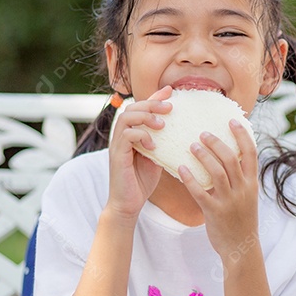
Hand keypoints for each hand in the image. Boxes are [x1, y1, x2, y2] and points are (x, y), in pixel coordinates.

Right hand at [105, 86, 172, 220]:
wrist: (128, 204)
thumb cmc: (141, 182)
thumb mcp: (156, 158)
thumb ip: (162, 143)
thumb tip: (178, 130)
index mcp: (131, 133)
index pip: (141, 108)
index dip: (154, 97)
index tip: (171, 91)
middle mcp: (122, 135)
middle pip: (132, 107)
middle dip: (152, 103)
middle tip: (170, 107)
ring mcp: (117, 145)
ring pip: (127, 117)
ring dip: (146, 117)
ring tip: (162, 124)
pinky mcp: (117, 155)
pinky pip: (126, 136)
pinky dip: (141, 136)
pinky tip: (153, 145)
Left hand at [179, 119, 259, 258]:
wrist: (241, 248)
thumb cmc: (242, 219)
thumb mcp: (248, 196)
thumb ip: (241, 177)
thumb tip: (230, 155)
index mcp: (252, 183)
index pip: (251, 153)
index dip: (242, 135)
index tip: (232, 121)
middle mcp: (243, 189)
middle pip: (231, 158)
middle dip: (216, 142)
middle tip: (203, 133)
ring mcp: (229, 201)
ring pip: (217, 172)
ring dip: (204, 156)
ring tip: (192, 145)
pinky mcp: (214, 212)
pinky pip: (200, 192)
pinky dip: (190, 178)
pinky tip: (181, 168)